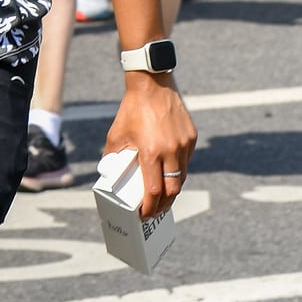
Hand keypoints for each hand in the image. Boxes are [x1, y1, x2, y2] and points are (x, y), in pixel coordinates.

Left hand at [102, 78, 197, 219]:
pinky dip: (178, 169)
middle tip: (156, 211)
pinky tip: (169, 171)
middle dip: (165, 205)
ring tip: (163, 195)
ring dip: (173, 188)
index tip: (144, 215)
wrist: (152, 86)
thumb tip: (109, 174)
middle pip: (173, 189)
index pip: (154, 190)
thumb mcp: (116, 135)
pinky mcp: (191, 137)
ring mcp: (184, 144)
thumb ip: (112, 156)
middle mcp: (171, 150)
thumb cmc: (132, 110)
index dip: (150, 207)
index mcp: (151, 152)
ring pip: (182, 176)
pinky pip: (186, 160)